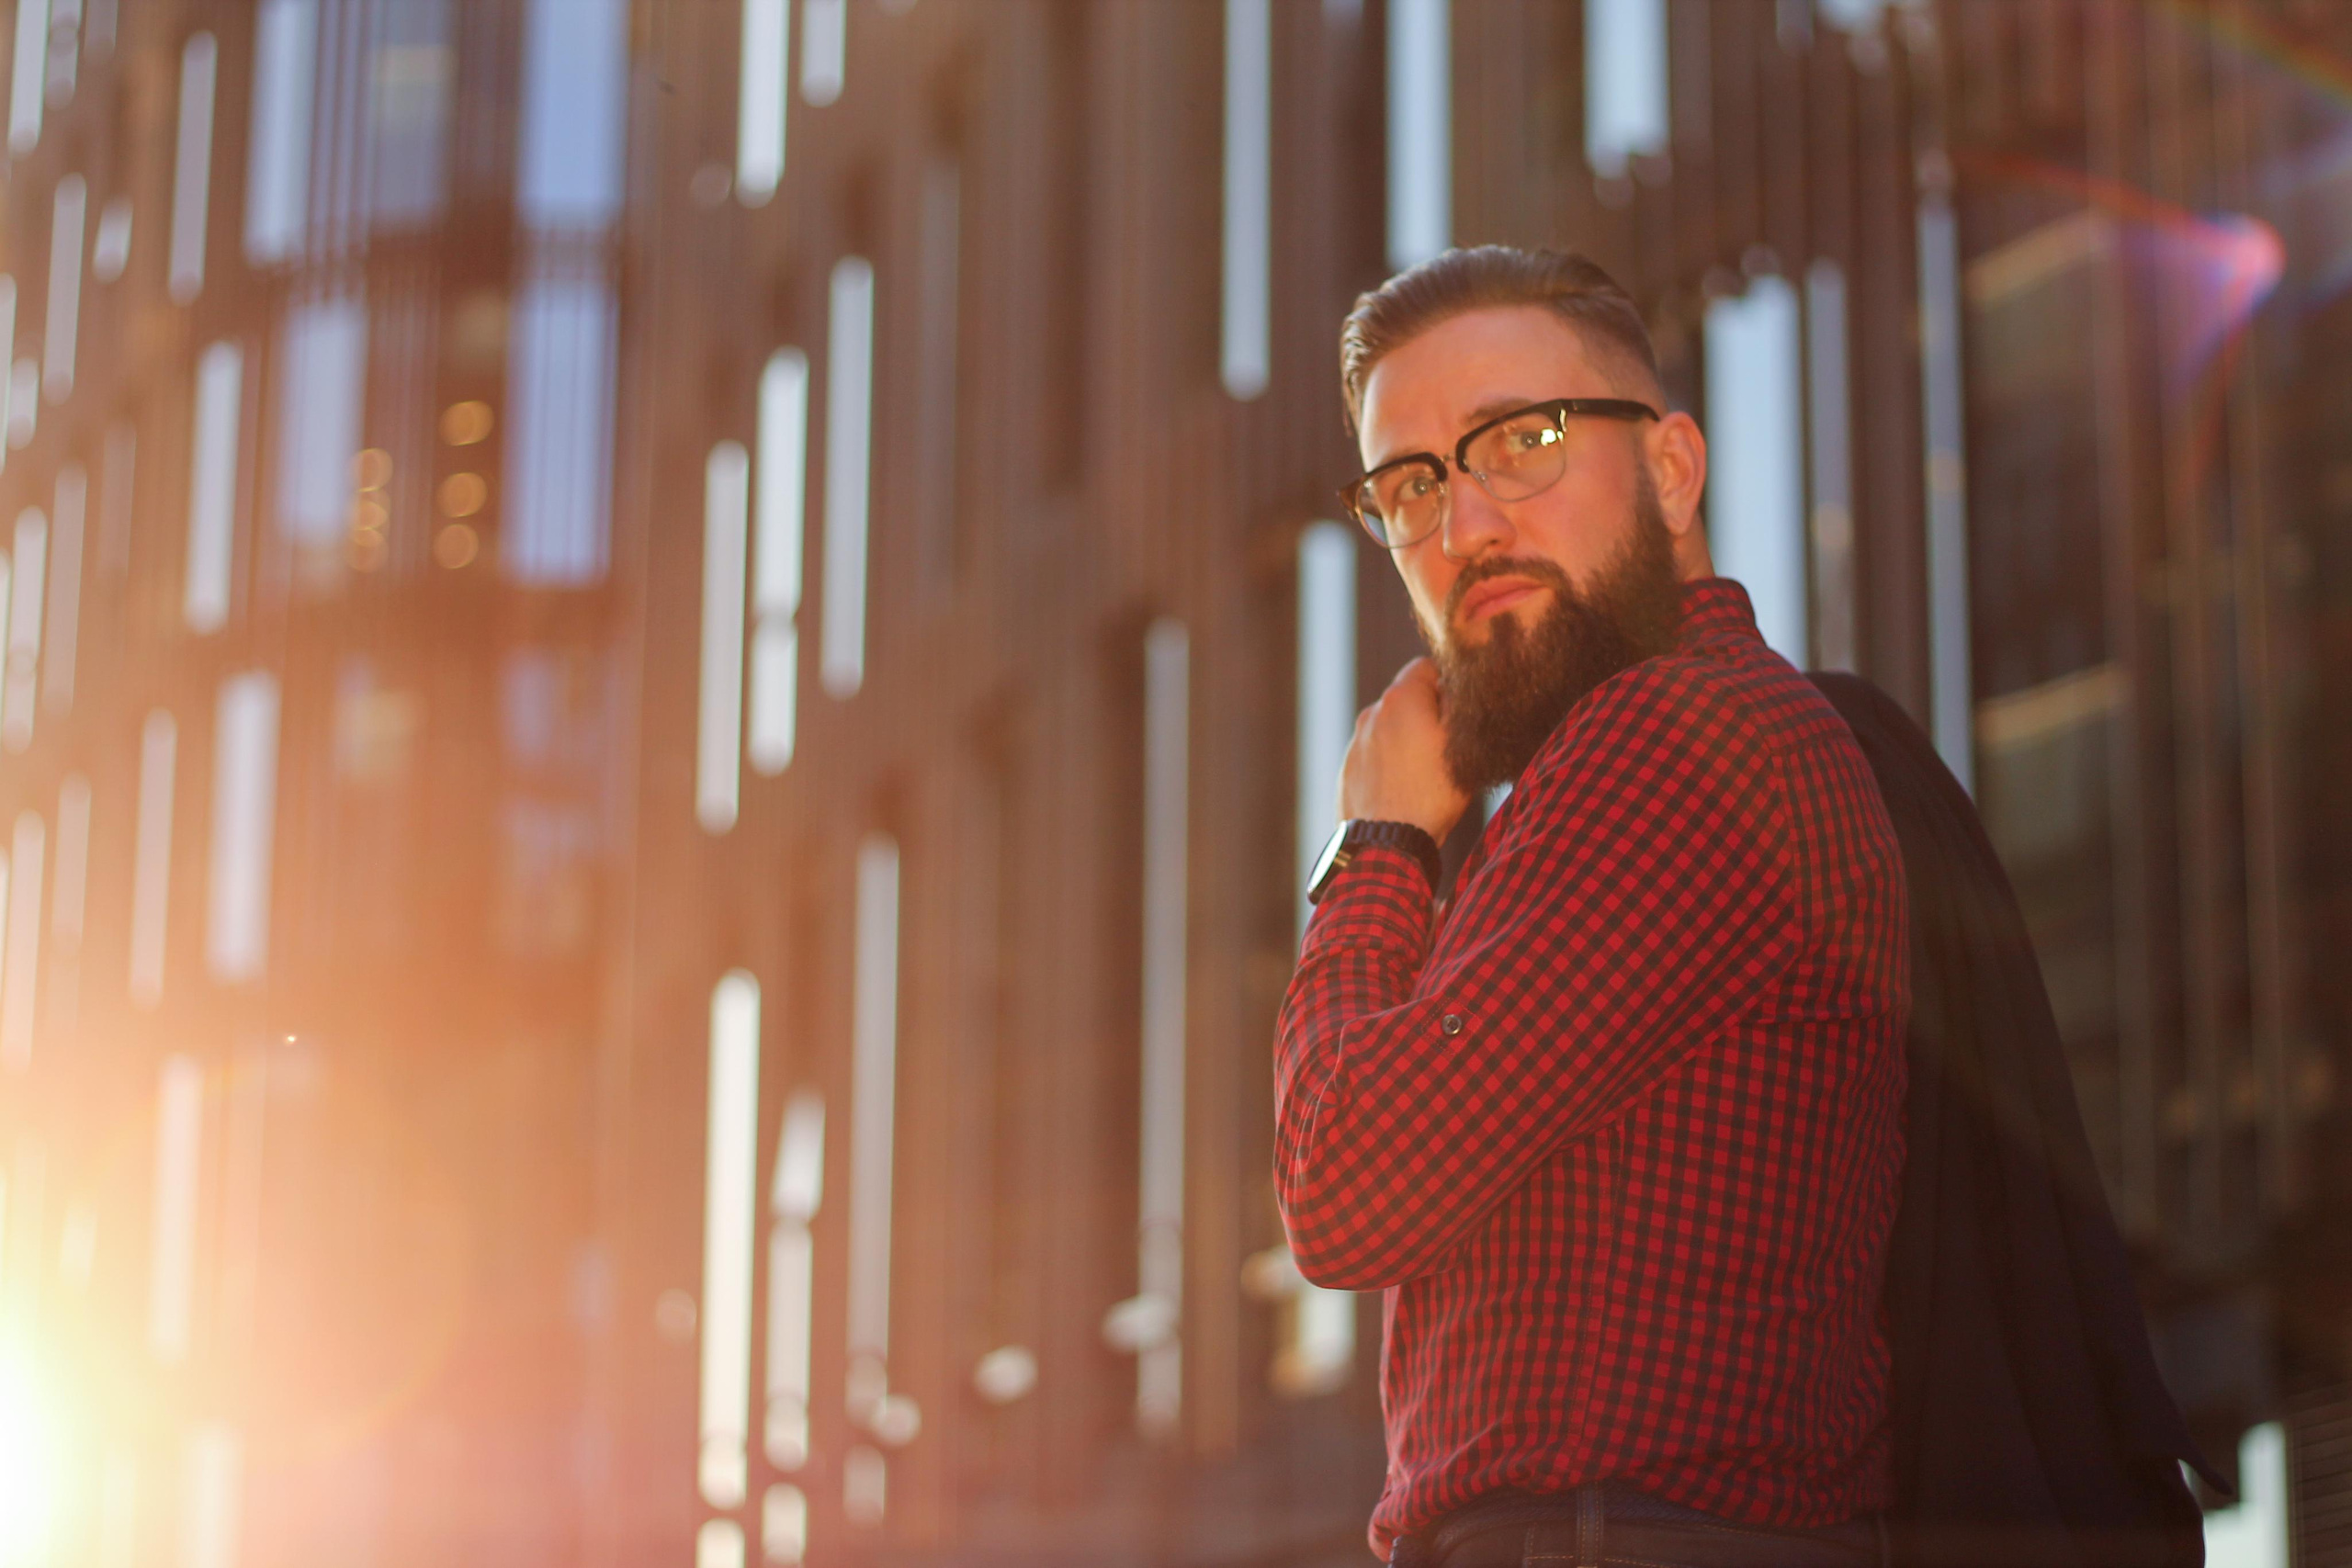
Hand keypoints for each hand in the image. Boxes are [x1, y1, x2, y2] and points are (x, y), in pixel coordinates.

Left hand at [1337, 658, 1470, 842]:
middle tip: (1450, 743)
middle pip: (1407, 698)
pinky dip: (1391, 763)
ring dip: (1409, 740)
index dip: (1449, 682)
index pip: (1426, 666)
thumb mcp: (1463, 743)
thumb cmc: (1432, 792)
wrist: (1387, 843)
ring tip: (1429, 772)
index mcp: (1400, 698)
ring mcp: (1356, 743)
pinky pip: (1375, 755)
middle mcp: (1371, 714)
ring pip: (1390, 729)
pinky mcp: (1348, 770)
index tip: (1462, 707)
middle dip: (1429, 712)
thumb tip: (1459, 686)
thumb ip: (1461, 705)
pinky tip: (1407, 788)